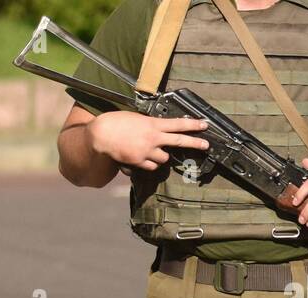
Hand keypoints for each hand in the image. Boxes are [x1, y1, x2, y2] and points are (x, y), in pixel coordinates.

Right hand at [86, 111, 208, 171]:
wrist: (101, 135)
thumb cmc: (116, 122)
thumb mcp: (136, 119)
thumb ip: (149, 125)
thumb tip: (158, 131)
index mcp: (153, 124)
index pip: (178, 123)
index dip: (193, 124)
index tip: (204, 124)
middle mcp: (153, 138)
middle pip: (179, 141)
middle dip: (194, 143)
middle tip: (206, 145)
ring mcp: (146, 151)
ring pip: (163, 159)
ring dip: (161, 157)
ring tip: (152, 152)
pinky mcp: (138, 162)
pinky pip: (150, 167)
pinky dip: (149, 164)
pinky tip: (142, 159)